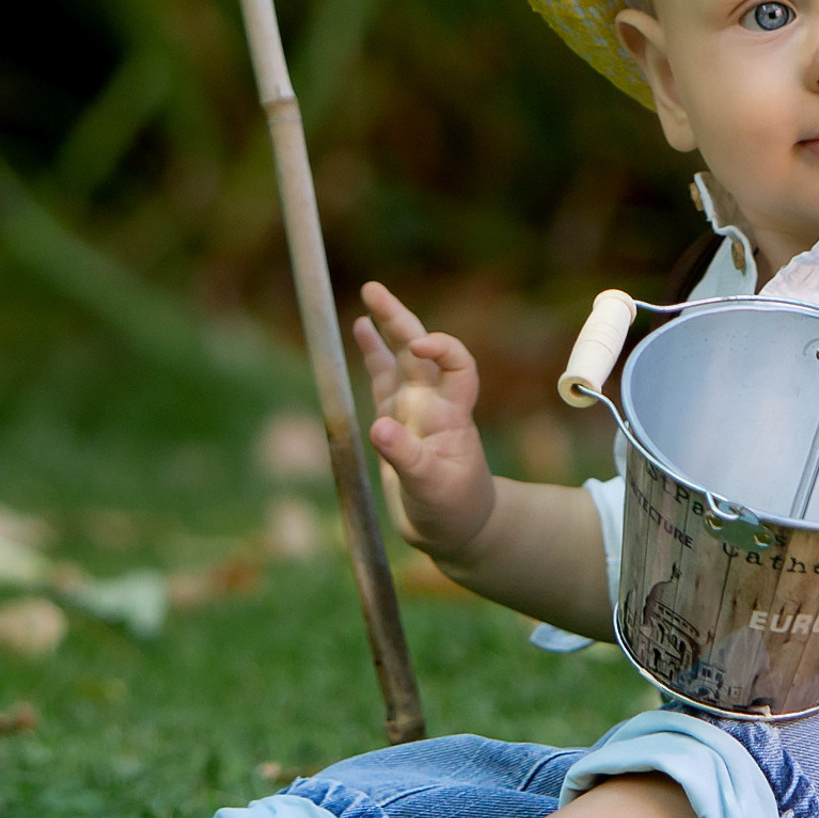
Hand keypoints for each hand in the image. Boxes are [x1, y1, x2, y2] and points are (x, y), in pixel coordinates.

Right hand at [354, 280, 495, 558]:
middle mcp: (433, 404)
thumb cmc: (453, 510)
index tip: (418, 348)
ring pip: (399, 358)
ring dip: (387, 327)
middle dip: (399, 319)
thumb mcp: (431, 488)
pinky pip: (381, 378)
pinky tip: (360, 329)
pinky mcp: (393, 419)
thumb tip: (379, 427)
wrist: (454, 528)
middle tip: (373, 289)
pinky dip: (371, 353)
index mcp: (451, 415)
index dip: (442, 349)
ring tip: (370, 295)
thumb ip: (406, 458)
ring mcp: (413, 409)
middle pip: (419, 351)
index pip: (458, 367)